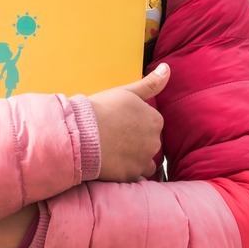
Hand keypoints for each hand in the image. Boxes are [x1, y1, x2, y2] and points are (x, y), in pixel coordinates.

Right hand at [90, 63, 168, 181]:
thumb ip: (151, 83)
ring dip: (136, 160)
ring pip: (146, 163)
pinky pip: (136, 179)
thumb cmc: (101, 109)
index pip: (152, 124)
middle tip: (115, 139)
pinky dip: (129, 174)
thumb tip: (167, 69)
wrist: (81, 134)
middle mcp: (154, 141)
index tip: (120, 125)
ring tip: (116, 155)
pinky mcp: (132, 176)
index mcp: (155, 120)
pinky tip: (116, 168)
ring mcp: (144, 160)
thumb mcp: (127, 92)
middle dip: (137, 143)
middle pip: (150, 144)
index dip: (135, 125)